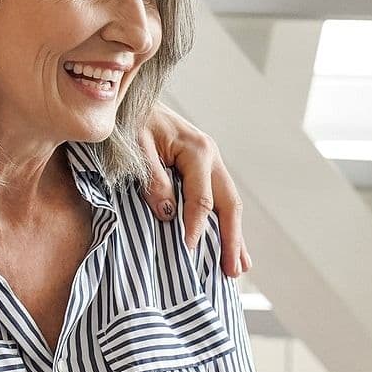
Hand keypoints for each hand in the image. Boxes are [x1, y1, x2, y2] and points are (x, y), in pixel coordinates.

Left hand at [138, 105, 248, 277]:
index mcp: (197, 150)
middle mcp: (212, 156)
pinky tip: (229, 245)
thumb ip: (152, 178)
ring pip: (230, 204)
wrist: (135, 99)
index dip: (195, 226)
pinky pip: (220, 200)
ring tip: (239, 268)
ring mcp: (212, 162)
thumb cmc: (131, 120)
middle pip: (228, 204)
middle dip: (231, 239)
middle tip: (231, 271)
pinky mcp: (205, 169)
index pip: (201, 199)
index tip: (189, 251)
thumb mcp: (135, 146)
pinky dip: (226, 224)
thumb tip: (167, 213)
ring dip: (235, 236)